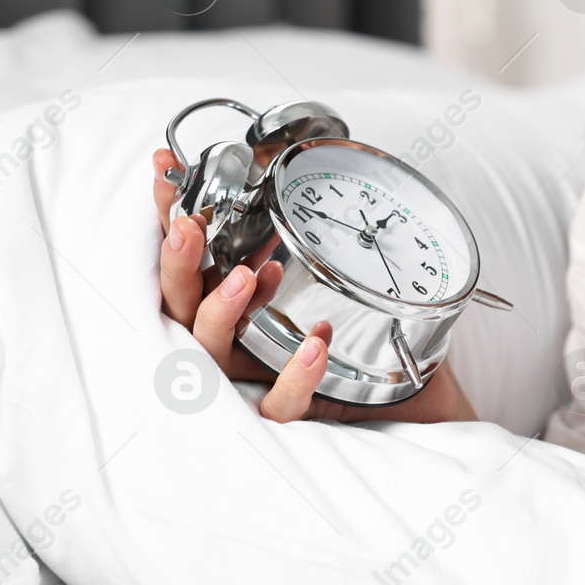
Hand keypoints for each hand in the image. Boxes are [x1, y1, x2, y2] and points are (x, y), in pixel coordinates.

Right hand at [153, 148, 476, 423]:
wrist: (418, 404)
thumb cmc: (370, 340)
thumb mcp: (338, 281)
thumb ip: (310, 239)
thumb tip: (290, 182)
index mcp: (233, 308)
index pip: (189, 259)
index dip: (170, 215)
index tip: (167, 166)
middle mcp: (231, 345)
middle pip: (181, 306)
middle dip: (179, 263)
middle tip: (189, 227)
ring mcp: (252, 385)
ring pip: (212, 353)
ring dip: (225, 310)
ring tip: (250, 274)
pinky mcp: (289, 417)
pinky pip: (278, 406)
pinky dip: (295, 373)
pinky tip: (316, 340)